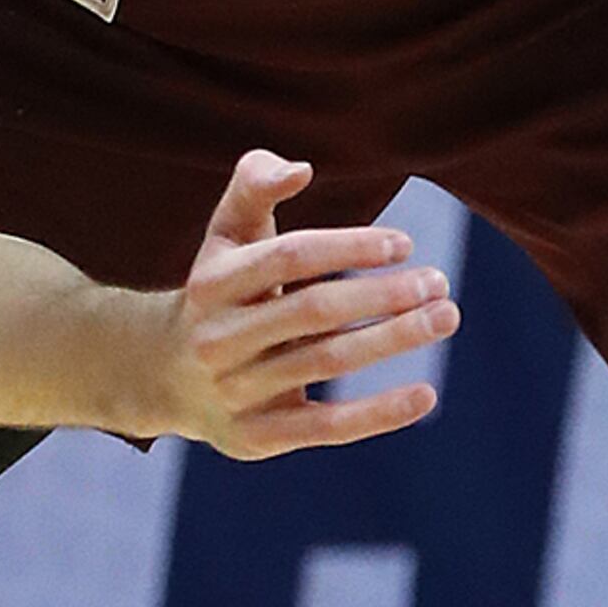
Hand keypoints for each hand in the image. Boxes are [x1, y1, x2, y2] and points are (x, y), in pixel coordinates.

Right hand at [140, 151, 455, 451]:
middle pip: (313, 311)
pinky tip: (426, 394)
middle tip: (439, 283)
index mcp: (213, 282)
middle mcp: (219, 337)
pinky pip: (327, 426)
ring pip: (326, 362)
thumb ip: (253, 186)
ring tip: (445, 317)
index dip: (348, 247)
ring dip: (392, 339)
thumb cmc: (219, 290)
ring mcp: (236, 391)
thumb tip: (300, 169)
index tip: (405, 244)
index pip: (288, 257)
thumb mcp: (224, 235)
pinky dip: (379, 413)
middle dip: (383, 295)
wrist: (162, 375)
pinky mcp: (257, 437)